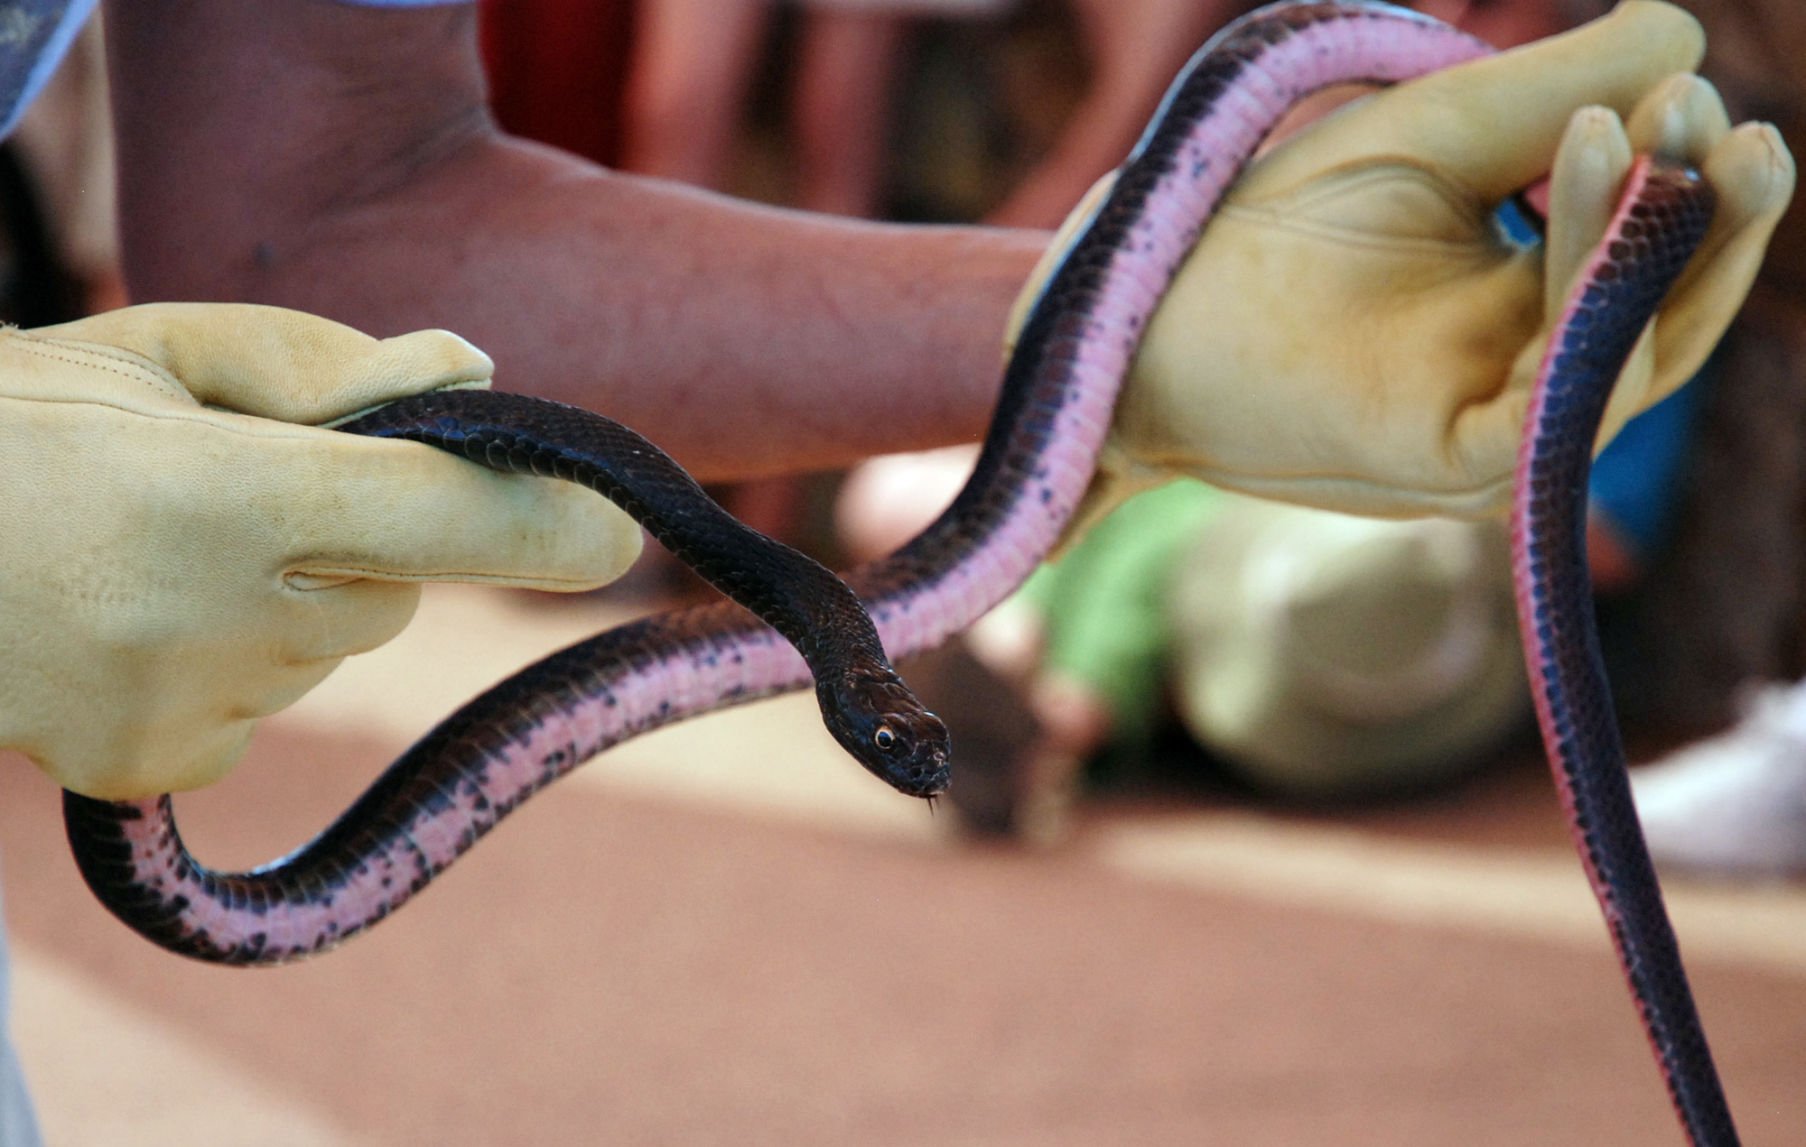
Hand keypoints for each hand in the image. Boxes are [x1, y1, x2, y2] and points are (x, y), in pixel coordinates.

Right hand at [0, 303, 642, 798]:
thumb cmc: (26, 423)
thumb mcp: (162, 352)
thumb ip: (325, 366)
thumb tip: (471, 376)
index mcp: (219, 495)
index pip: (441, 518)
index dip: (546, 529)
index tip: (617, 533)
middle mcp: (209, 621)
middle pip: (392, 588)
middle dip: (355, 540)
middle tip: (232, 494)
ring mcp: (180, 713)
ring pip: (332, 646)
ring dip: (287, 600)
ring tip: (156, 551)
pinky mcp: (153, 772)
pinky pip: (266, 707)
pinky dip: (233, 664)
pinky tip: (137, 620)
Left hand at [1020, 1, 1793, 524]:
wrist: (1138, 305)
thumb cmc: (1264, 227)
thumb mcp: (1426, 141)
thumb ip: (1545, 93)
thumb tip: (1686, 37)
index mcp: (1524, 309)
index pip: (1642, 258)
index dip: (1677, 175)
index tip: (1681, 85)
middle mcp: (1522, 379)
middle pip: (1664, 316)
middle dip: (1712, 220)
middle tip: (1735, 128)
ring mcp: (1494, 435)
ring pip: (1628, 354)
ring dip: (1660, 240)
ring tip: (1666, 129)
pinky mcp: (1455, 467)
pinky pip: (1562, 396)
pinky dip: (1588, 285)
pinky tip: (1582, 161)